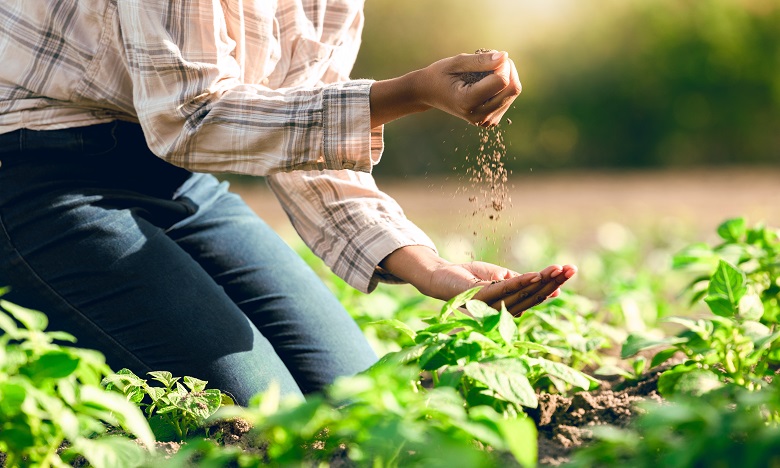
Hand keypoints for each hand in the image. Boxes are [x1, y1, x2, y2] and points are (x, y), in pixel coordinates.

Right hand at [418, 51, 521, 126]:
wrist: (429, 93)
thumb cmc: (440, 75)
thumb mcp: (456, 62)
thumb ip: (480, 60)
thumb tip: (505, 57)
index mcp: (467, 102)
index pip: (502, 81)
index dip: (502, 64)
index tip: (491, 56)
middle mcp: (478, 115)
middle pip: (512, 89)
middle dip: (508, 69)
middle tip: (493, 59)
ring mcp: (485, 120)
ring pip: (513, 93)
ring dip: (506, 76)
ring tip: (488, 71)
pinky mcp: (490, 120)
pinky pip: (509, 99)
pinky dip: (503, 87)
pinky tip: (489, 83)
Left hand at [428, 262, 576, 315]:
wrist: (443, 275)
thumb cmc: (471, 276)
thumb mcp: (500, 276)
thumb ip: (520, 281)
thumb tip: (545, 284)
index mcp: (509, 305)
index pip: (535, 295)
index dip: (553, 284)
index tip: (570, 272)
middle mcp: (502, 310)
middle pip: (534, 296)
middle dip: (554, 282)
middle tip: (572, 269)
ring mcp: (492, 306)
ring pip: (523, 294)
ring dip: (543, 281)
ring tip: (559, 269)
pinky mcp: (480, 299)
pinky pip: (505, 290)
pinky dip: (522, 283)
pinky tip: (536, 275)